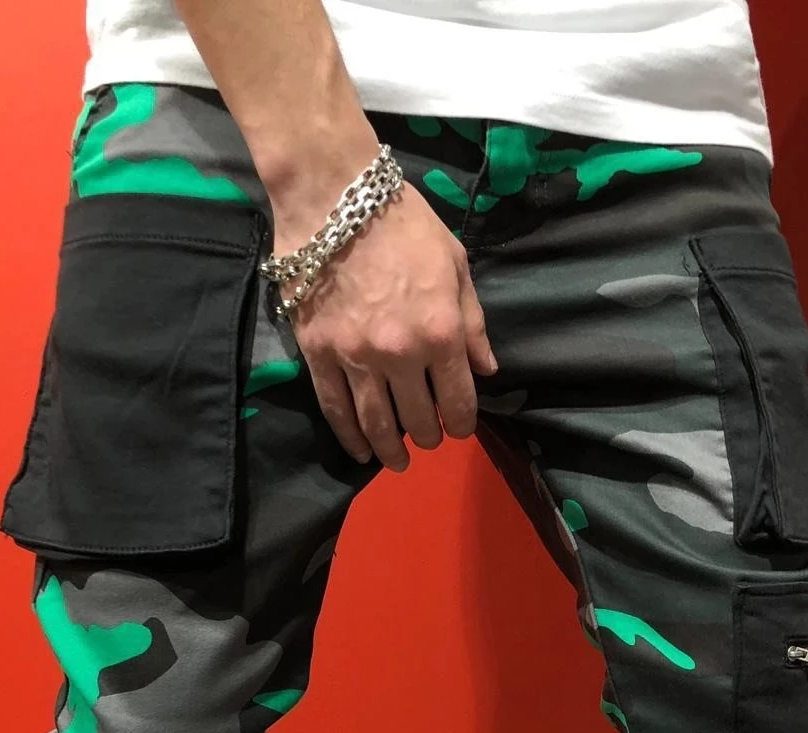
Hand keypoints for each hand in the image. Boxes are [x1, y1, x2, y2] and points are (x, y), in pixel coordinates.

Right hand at [274, 180, 497, 469]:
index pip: (459, 400)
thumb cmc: (402, 222)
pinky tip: (361, 452)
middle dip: (430, 435)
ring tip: (399, 461)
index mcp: (441, 331)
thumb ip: (472, 322)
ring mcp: (356, 357)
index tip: (460, 428)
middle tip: (429, 438)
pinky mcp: (319, 354)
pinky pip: (336, 409)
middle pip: (419, 418)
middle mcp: (401, 353)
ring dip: (392, 449)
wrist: (332, 195)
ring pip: (377, 423)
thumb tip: (487, 369)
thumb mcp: (454, 263)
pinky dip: (350, 437)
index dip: (463, 423)